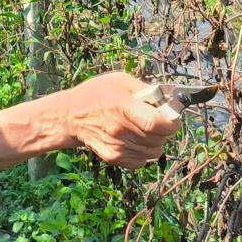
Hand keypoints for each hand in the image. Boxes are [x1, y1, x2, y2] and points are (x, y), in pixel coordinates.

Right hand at [64, 72, 180, 167]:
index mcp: (123, 107)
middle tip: (156, 120)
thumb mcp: (120, 81)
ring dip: (155, 142)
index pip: (157, 123)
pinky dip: (143, 152)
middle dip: (164, 130)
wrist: (70, 116)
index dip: (171, 123)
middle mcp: (120, 129)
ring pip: (154, 152)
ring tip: (144, 130)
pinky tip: (135, 140)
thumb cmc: (96, 94)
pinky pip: (141, 161)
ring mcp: (117, 146)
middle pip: (159, 139)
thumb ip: (145, 90)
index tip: (172, 118)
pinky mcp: (113, 157)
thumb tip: (166, 100)